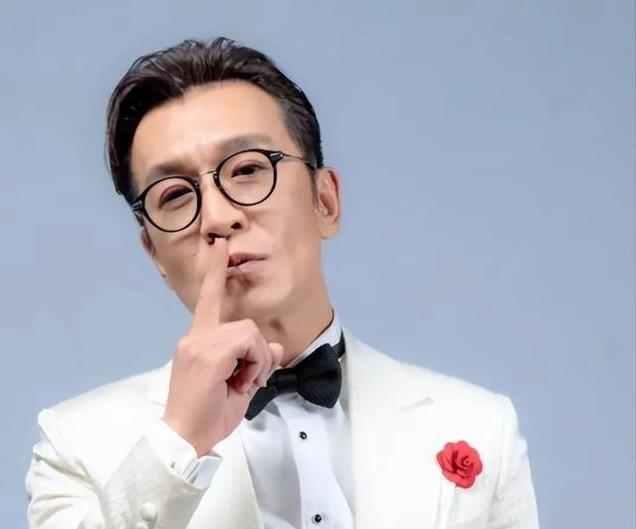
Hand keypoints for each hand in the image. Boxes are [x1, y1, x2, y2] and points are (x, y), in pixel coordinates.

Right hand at [162, 237, 283, 456]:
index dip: (216, 272)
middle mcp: (196, 336)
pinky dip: (254, 364)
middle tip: (248, 381)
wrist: (184, 439)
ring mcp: (200, 342)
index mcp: (198, 341)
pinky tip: (238, 383)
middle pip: (246, 326)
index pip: (208, 301)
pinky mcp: (207, 351)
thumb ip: (255, 363)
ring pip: (249, 333)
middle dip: (257, 355)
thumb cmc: (207, 416)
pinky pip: (248, 343)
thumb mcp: (240, 387)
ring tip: (240, 384)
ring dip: (255, 361)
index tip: (220, 246)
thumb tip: (274, 347)